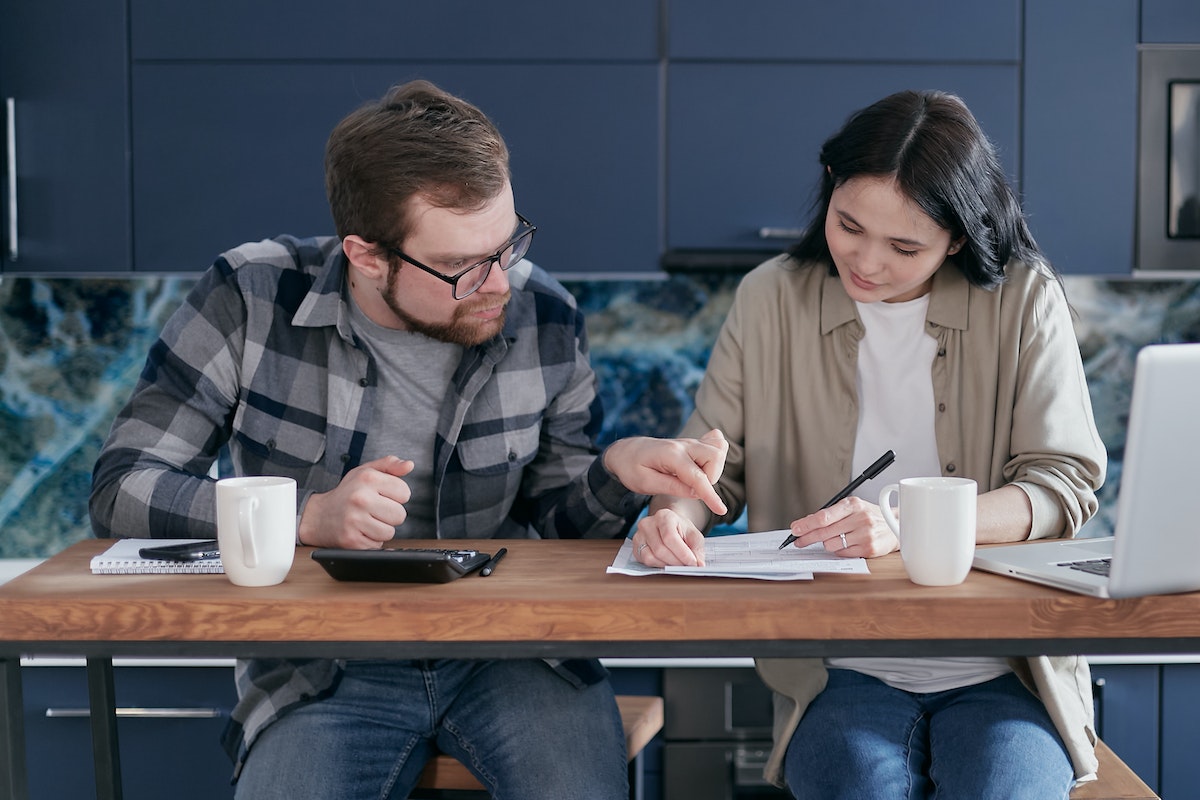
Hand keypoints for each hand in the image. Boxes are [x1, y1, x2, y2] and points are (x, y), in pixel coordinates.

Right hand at [297, 456, 413, 548]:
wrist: (318, 516)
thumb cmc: (347, 492)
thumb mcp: (366, 471)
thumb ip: (390, 465)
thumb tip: (409, 465)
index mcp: (368, 478)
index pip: (404, 493)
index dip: (397, 496)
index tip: (384, 496)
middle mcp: (361, 498)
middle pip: (400, 515)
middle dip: (390, 514)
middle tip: (374, 510)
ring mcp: (355, 520)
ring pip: (389, 532)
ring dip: (381, 529)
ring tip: (367, 521)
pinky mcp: (351, 540)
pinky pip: (377, 544)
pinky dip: (371, 540)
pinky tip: (360, 530)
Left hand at [603, 429, 728, 514]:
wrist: (624, 452)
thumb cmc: (631, 468)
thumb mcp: (645, 483)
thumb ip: (671, 487)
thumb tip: (697, 493)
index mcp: (670, 455)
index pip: (697, 476)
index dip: (710, 495)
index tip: (721, 510)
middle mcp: (683, 445)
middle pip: (715, 456)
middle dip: (712, 477)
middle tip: (691, 488)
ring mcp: (688, 442)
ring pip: (717, 450)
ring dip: (713, 469)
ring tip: (692, 479)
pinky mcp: (691, 444)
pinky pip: (713, 443)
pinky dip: (715, 455)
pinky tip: (706, 463)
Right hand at [631, 507, 706, 566]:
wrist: (670, 526)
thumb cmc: (682, 530)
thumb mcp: (694, 536)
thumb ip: (697, 549)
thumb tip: (699, 565)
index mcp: (664, 516)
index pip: (670, 537)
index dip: (682, 553)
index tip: (693, 563)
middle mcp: (648, 523)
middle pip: (660, 549)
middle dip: (676, 562)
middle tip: (687, 567)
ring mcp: (639, 534)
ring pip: (651, 557)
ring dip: (667, 565)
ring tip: (677, 564)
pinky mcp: (635, 546)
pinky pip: (645, 561)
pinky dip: (658, 565)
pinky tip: (666, 562)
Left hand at [784, 496, 898, 557]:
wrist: (896, 526)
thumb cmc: (869, 516)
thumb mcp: (851, 508)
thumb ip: (830, 514)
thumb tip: (805, 523)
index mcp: (853, 504)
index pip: (824, 516)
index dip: (807, 524)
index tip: (795, 529)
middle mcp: (860, 518)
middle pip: (824, 532)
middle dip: (808, 537)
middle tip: (799, 541)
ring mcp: (865, 534)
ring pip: (831, 544)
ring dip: (828, 543)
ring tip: (838, 538)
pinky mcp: (869, 549)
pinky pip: (842, 553)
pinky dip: (840, 550)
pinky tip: (847, 544)